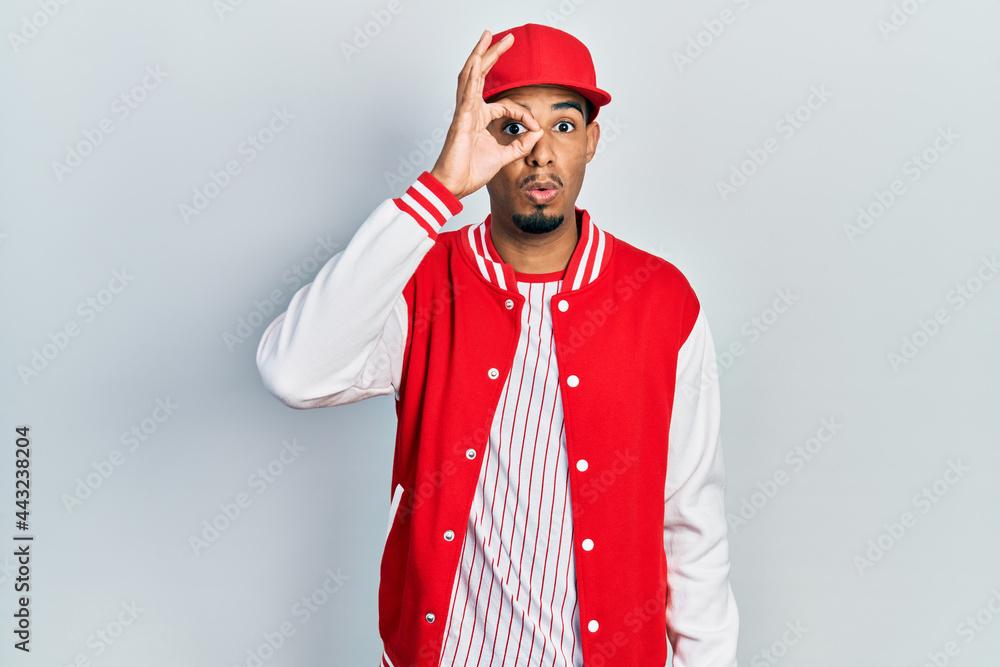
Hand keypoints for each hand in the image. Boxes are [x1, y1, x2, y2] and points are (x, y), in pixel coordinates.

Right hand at [430, 30, 541, 199]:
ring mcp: (464, 113)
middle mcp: (471, 111)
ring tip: (486, 37)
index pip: (506, 105)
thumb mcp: (504, 157)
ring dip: (479, 55)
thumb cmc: (470, 171)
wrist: (454, 185)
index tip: (535, 127)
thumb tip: (539, 133)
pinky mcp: (460, 120)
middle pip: (481, 75)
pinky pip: (466, 95)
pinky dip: (471, 77)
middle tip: (506, 37)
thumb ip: (521, 145)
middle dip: (493, 54)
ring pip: (470, 76)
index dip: (524, 114)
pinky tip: (476, 62)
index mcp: (480, 118)